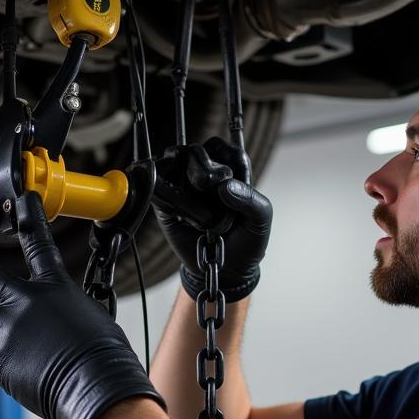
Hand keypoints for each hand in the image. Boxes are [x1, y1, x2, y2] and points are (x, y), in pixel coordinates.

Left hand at [0, 192, 163, 418]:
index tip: (22, 201)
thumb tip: (70, 319)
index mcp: (55, 286)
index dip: (30, 218)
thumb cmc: (105, 354)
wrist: (92, 381)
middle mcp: (26, 300)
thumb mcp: (95, 317)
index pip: (39, 244)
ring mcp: (8, 327)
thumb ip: (74, 310)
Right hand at [153, 136, 272, 302]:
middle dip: (203, 167)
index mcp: (231, 170)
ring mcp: (183, 185)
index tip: (230, 178)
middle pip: (195, 151)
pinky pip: (157, 186)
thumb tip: (224, 186)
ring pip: (174, 161)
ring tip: (198, 207)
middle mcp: (205, 173)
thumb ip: (251, 199)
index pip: (225, 147)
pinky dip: (166, 194)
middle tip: (209, 187)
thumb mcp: (260, 219)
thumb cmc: (246, 240)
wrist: (224, 270)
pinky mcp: (165, 201)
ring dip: (185, 179)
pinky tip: (181, 214)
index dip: (227, 158)